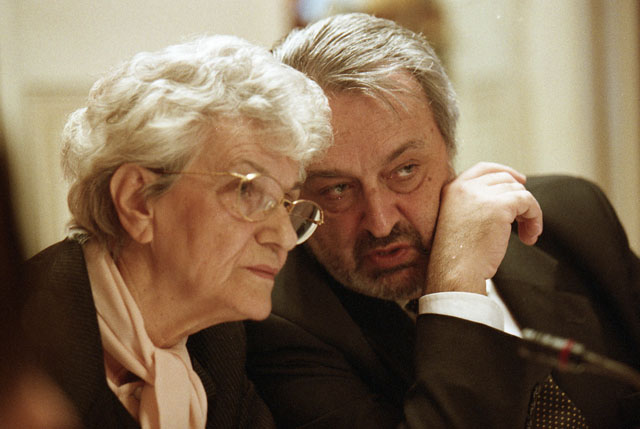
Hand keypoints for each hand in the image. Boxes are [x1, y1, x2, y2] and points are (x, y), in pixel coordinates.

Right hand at [425, 162, 542, 294]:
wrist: (455, 271)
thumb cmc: (458, 256)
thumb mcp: (459, 220)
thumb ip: (475, 203)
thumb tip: (511, 192)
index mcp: (452, 189)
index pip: (483, 168)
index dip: (505, 172)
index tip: (521, 182)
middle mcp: (465, 187)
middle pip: (505, 179)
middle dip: (519, 198)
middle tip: (522, 223)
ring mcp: (482, 195)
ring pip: (519, 191)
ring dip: (529, 212)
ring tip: (527, 235)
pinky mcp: (499, 205)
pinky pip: (528, 201)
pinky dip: (535, 217)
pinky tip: (530, 236)